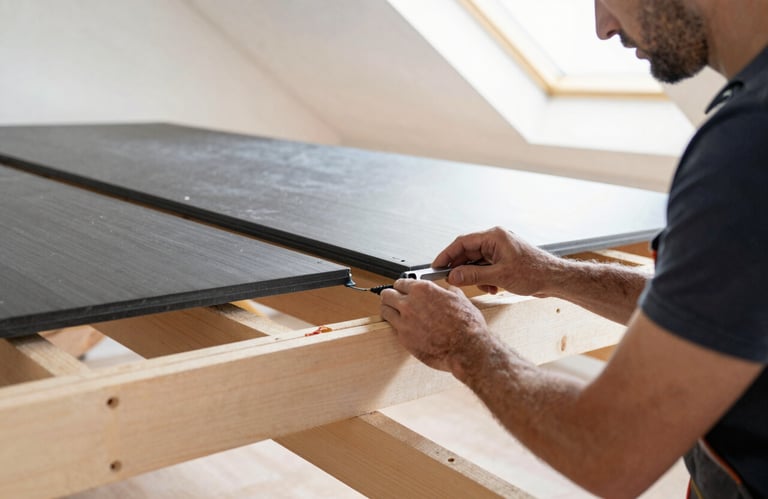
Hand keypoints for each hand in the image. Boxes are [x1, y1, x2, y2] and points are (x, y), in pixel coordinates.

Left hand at [380, 278, 490, 378]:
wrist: (467, 349)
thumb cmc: (467, 326)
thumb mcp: (461, 300)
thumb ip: (448, 292)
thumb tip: (449, 290)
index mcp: (423, 290)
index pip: (401, 282)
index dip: (402, 286)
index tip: (402, 289)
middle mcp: (410, 304)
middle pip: (387, 294)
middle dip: (390, 296)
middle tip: (393, 299)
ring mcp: (404, 322)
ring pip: (385, 310)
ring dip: (388, 310)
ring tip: (392, 313)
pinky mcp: (403, 339)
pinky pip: (392, 328)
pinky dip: (396, 326)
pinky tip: (402, 327)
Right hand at [433, 226, 560, 296]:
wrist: (555, 279)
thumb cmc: (534, 272)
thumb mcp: (499, 276)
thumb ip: (473, 275)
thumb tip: (453, 276)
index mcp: (494, 236)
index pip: (462, 242)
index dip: (447, 254)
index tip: (436, 266)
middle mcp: (496, 240)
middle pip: (468, 252)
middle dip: (462, 269)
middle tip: (452, 281)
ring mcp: (500, 250)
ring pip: (476, 262)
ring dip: (476, 277)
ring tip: (485, 287)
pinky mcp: (504, 260)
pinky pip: (486, 267)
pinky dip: (485, 279)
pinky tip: (493, 288)